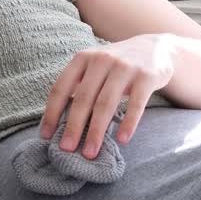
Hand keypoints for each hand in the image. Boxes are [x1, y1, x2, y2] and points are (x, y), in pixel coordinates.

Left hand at [39, 34, 177, 159]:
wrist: (155, 47)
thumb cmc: (116, 65)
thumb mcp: (94, 68)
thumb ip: (79, 87)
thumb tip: (59, 123)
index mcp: (82, 58)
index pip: (61, 88)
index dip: (51, 113)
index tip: (45, 136)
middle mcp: (101, 60)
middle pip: (83, 98)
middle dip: (73, 126)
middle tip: (66, 149)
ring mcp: (125, 67)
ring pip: (106, 103)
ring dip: (96, 131)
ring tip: (90, 152)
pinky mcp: (146, 76)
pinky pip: (135, 104)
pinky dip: (128, 123)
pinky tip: (122, 140)